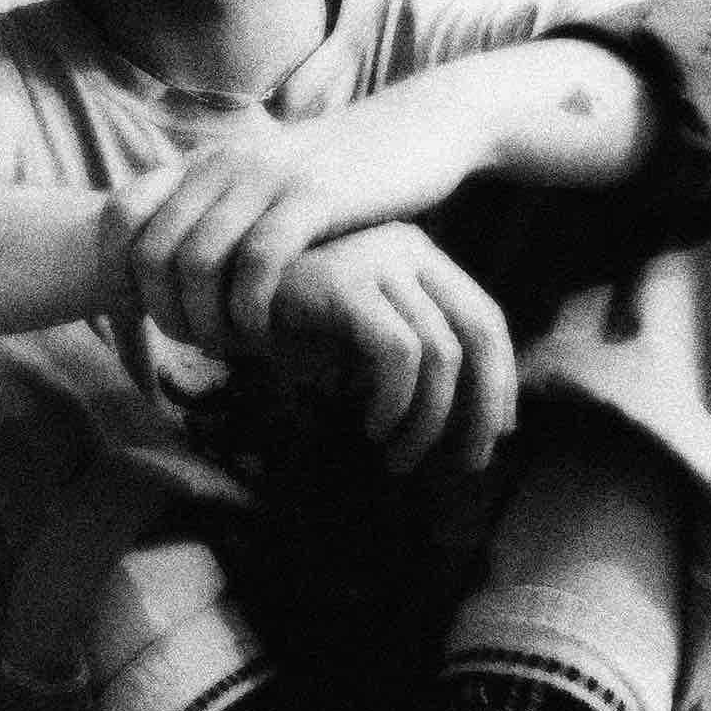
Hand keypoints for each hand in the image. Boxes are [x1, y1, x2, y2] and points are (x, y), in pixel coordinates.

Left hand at [121, 92, 501, 354]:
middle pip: (152, 249)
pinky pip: (259, 261)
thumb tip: (186, 259)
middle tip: (188, 343)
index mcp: (208, 160)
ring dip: (203, 318)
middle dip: (160, 310)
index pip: (121, 213)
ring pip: (198, 260)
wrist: (423, 125)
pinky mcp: (314, 197)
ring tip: (226, 345)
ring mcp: (268, 178)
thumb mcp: (274, 177)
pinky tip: (265, 332)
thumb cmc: (350, 168)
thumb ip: (229, 206)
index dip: (114, 270)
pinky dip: (250, 307)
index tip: (139, 314)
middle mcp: (225, 164)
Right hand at [257, 222, 522, 474]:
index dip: (499, 379)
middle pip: (478, 332)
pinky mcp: (345, 282)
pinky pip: (397, 353)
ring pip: (440, 353)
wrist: (210, 292)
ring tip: (399, 457)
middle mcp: (409, 248)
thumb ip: (412, 360)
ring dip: (427, 419)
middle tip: (468, 461)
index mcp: (421, 256)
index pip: (486, 318)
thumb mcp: (360, 338)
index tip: (496, 431)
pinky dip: (395, 399)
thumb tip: (475, 421)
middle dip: (482, 405)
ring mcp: (378, 260)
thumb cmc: (288, 322)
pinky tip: (373, 427)